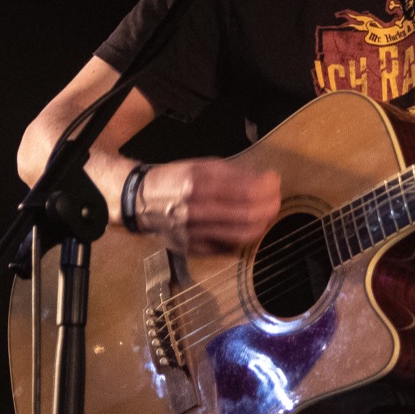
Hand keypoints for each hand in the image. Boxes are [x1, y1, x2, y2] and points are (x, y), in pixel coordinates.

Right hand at [137, 159, 280, 255]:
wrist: (138, 201)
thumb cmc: (174, 179)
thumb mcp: (199, 165)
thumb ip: (231, 173)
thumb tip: (263, 179)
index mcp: (198, 183)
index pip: (244, 190)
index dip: (266, 187)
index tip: (275, 181)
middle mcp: (197, 209)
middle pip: (247, 214)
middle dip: (269, 206)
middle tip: (276, 199)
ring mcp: (195, 231)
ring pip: (241, 234)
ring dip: (261, 224)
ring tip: (268, 214)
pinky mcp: (194, 248)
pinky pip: (228, 247)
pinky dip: (244, 238)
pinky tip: (251, 228)